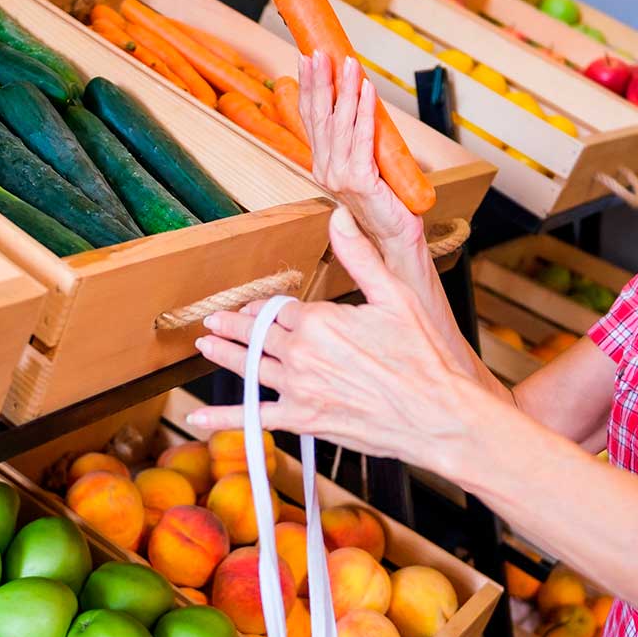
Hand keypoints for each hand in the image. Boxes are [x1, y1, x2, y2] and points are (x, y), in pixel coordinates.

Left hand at [190, 207, 481, 464]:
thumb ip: (360, 256)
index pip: (279, 308)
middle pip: (258, 335)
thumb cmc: (424, 357)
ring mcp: (299, 389)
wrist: (439, 415)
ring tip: (205, 346)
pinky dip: (223, 418)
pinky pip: (254, 418)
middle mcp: (302, 353)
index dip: (266, 307)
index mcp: (319, 319)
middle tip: (213, 321)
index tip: (259, 307)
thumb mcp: (396, 296)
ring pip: (249, 367)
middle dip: (235, 326)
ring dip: (224, 355)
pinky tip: (198, 418)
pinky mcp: (304, 420)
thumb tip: (338, 216)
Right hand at [299, 50, 422, 251]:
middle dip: (319, 81)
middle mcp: (324, 170)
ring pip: (339, 124)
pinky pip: (361, 139)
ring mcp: (339, 178)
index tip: (307, 58)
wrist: (395, 241)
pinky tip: (366, 90)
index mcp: (321, 165)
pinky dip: (363, 112)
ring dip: (344, 89)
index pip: (310, 119)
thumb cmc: (385, 203)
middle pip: (319, 117)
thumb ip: (356, 140)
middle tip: (319, 52)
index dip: (308, 88)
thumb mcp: (364, 164)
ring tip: (349, 62)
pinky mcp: (359, 182)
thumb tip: (359, 99)